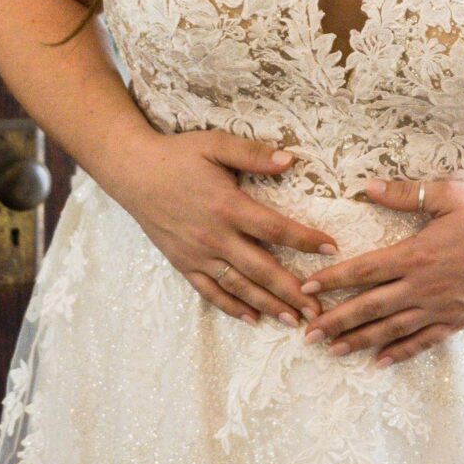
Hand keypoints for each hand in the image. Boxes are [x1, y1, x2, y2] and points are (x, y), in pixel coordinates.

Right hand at [126, 130, 337, 326]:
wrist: (132, 172)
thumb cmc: (177, 155)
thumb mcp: (215, 144)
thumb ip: (253, 153)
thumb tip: (290, 159)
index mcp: (227, 206)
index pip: (274, 228)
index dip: (305, 240)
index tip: (331, 249)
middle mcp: (214, 236)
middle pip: (261, 268)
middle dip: (292, 290)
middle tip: (318, 309)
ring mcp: (197, 254)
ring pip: (238, 286)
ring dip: (267, 305)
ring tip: (293, 320)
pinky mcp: (183, 263)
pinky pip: (210, 291)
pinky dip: (231, 307)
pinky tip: (252, 319)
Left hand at [295, 177, 463, 364]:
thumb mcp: (447, 195)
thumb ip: (404, 194)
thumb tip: (365, 187)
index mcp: (416, 254)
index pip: (364, 270)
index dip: (333, 280)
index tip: (306, 288)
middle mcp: (423, 286)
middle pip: (369, 307)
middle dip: (335, 321)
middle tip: (306, 332)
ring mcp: (440, 308)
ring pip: (391, 329)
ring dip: (358, 341)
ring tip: (332, 350)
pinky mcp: (457, 321)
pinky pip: (422, 342)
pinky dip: (398, 353)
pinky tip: (378, 362)